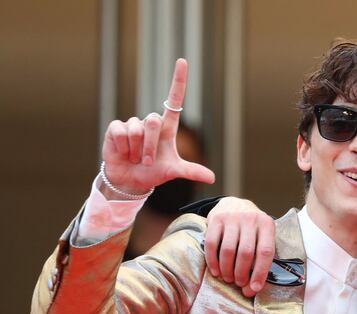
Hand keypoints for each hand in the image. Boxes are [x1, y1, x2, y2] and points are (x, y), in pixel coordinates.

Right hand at [101, 58, 213, 195]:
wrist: (130, 180)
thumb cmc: (153, 172)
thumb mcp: (173, 171)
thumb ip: (191, 171)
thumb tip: (212, 178)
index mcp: (166, 128)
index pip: (174, 100)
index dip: (178, 80)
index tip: (182, 61)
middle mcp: (150, 122)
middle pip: (153, 122)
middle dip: (150, 147)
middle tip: (147, 161)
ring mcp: (132, 124)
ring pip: (137, 130)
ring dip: (136, 150)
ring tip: (134, 157)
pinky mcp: (116, 128)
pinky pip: (121, 133)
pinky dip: (123, 148)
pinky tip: (123, 153)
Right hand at [205, 197, 274, 296]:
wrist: (235, 204)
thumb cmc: (251, 228)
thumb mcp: (262, 236)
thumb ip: (260, 259)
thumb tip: (252, 289)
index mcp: (267, 224)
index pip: (266, 252)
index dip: (260, 273)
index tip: (255, 288)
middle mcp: (250, 219)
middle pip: (246, 253)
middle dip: (242, 273)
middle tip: (239, 283)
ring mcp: (232, 217)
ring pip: (228, 250)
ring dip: (227, 269)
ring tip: (227, 278)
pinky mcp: (216, 219)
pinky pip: (212, 244)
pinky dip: (213, 261)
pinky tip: (216, 271)